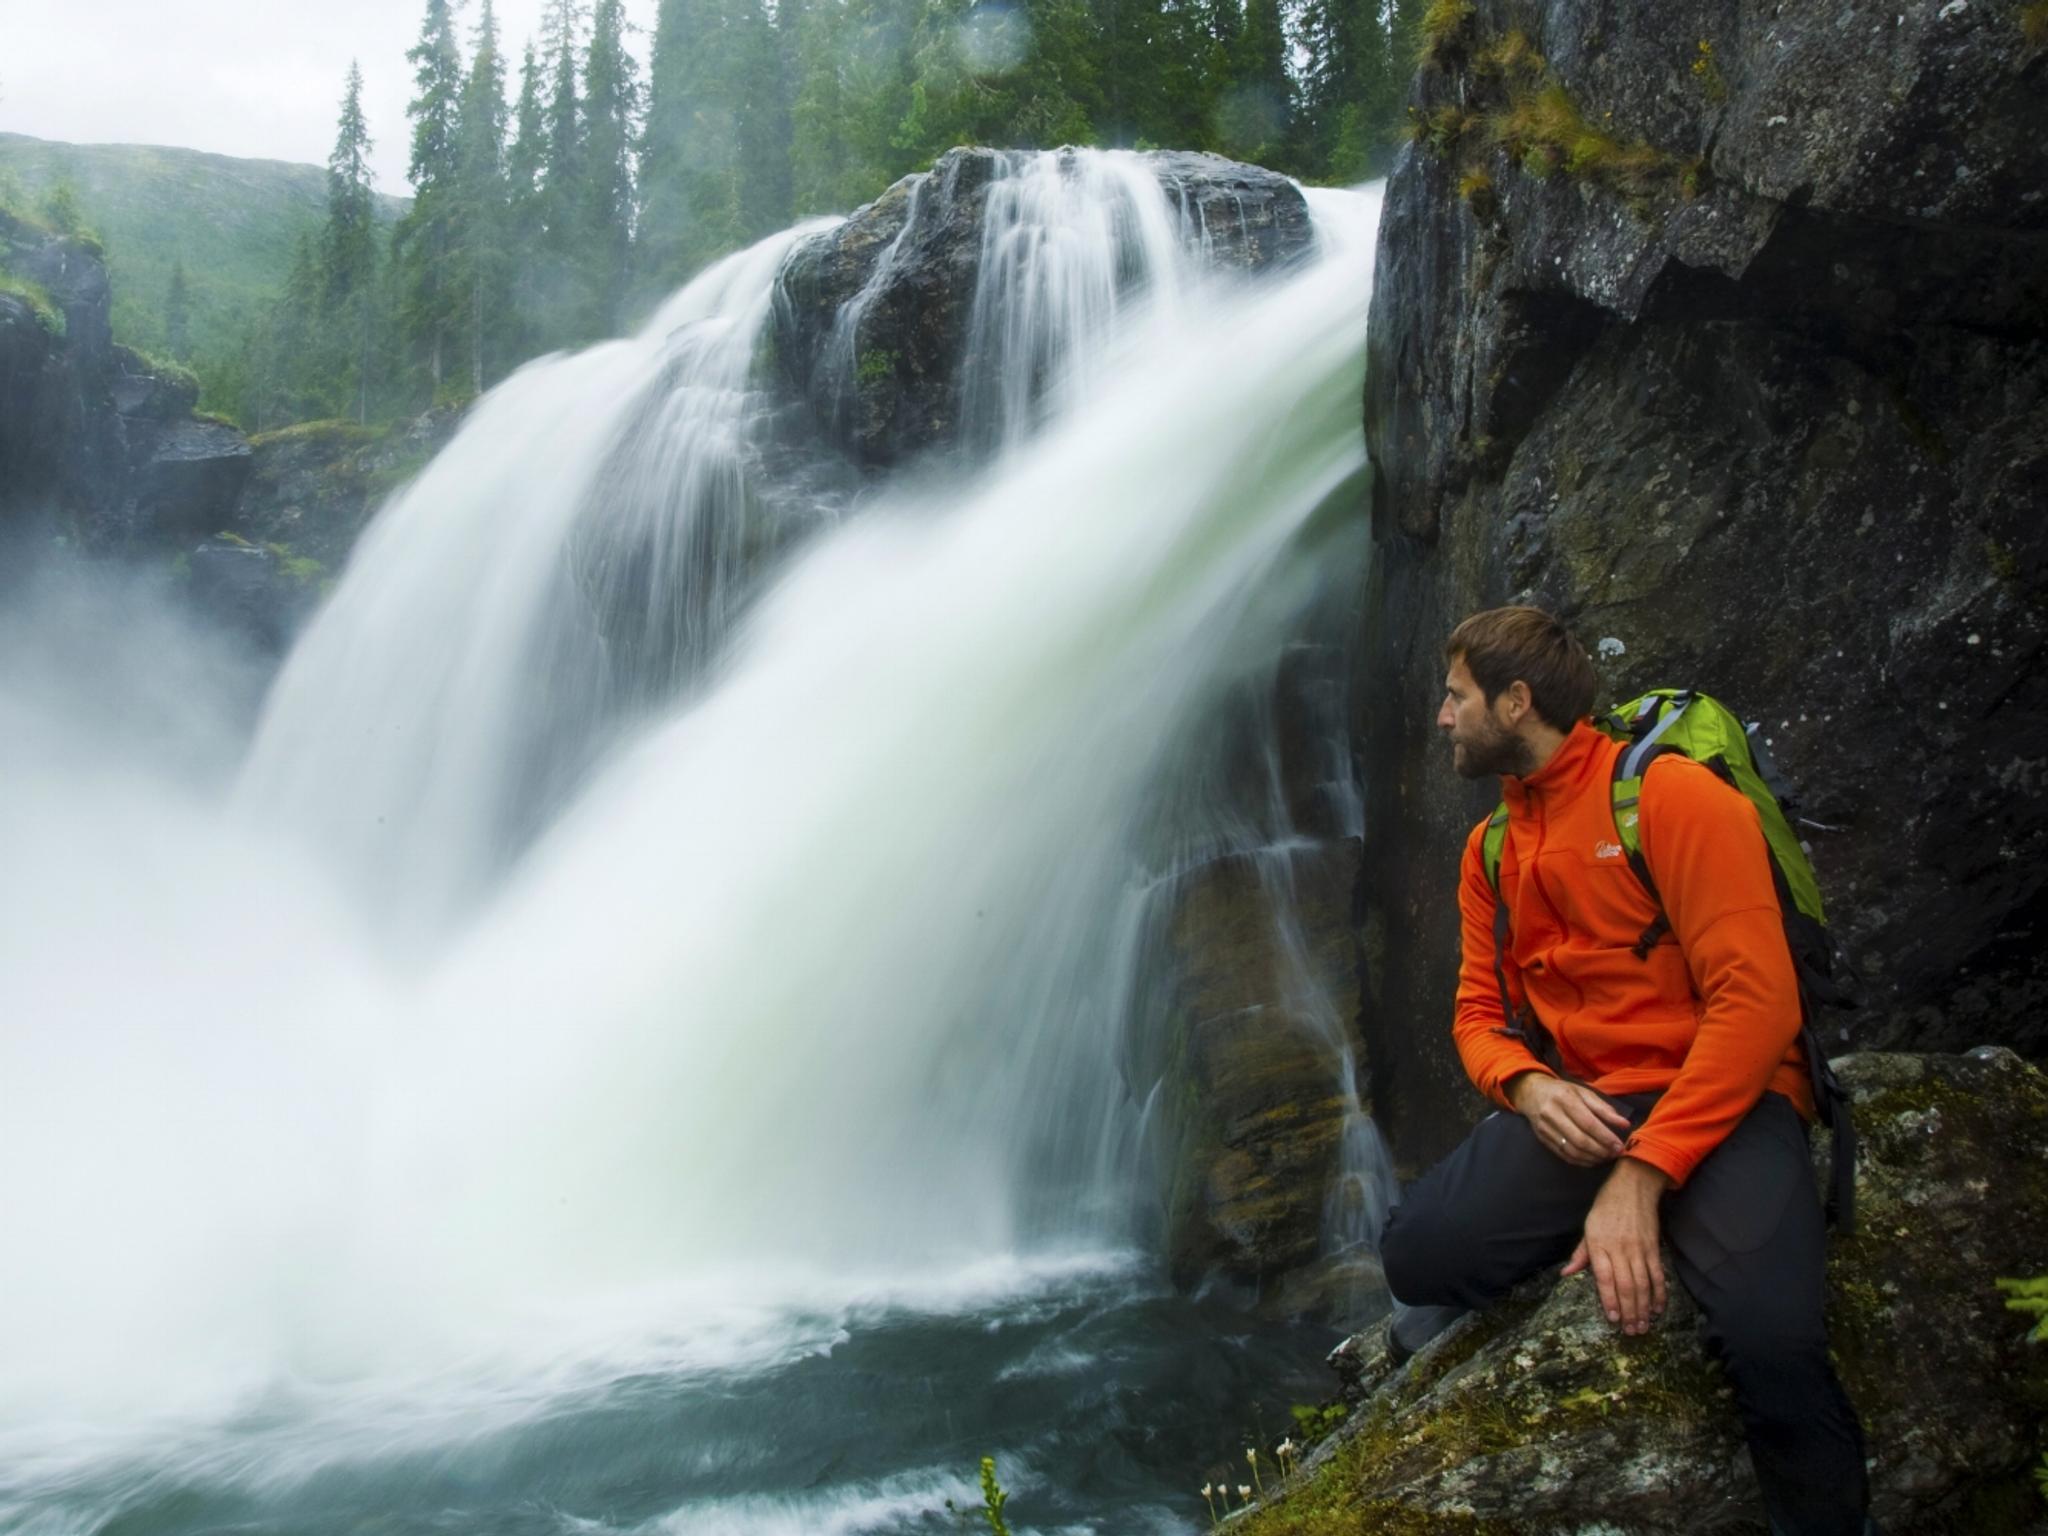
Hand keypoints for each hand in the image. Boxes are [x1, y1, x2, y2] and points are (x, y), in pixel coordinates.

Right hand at [1508, 1074, 1629, 1165]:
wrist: (1531, 1093)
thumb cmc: (1563, 1091)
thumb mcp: (1584, 1092)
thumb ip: (1604, 1108)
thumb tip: (1624, 1124)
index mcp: (1565, 1099)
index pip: (1588, 1123)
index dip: (1606, 1137)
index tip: (1620, 1146)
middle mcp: (1552, 1114)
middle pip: (1580, 1140)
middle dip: (1601, 1150)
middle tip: (1615, 1154)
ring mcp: (1545, 1128)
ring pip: (1572, 1150)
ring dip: (1592, 1158)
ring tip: (1606, 1158)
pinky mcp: (1542, 1139)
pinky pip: (1564, 1155)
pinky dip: (1580, 1161)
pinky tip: (1592, 1160)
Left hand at [1562, 1159, 1670, 1333]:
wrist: (1633, 1187)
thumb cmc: (1605, 1208)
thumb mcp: (1588, 1227)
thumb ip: (1581, 1253)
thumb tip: (1567, 1274)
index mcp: (1599, 1244)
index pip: (1605, 1278)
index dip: (1609, 1300)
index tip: (1613, 1319)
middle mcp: (1620, 1249)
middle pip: (1626, 1285)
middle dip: (1629, 1311)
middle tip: (1632, 1332)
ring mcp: (1639, 1249)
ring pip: (1643, 1284)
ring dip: (1644, 1307)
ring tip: (1643, 1326)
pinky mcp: (1653, 1248)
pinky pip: (1658, 1275)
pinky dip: (1660, 1293)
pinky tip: (1658, 1308)